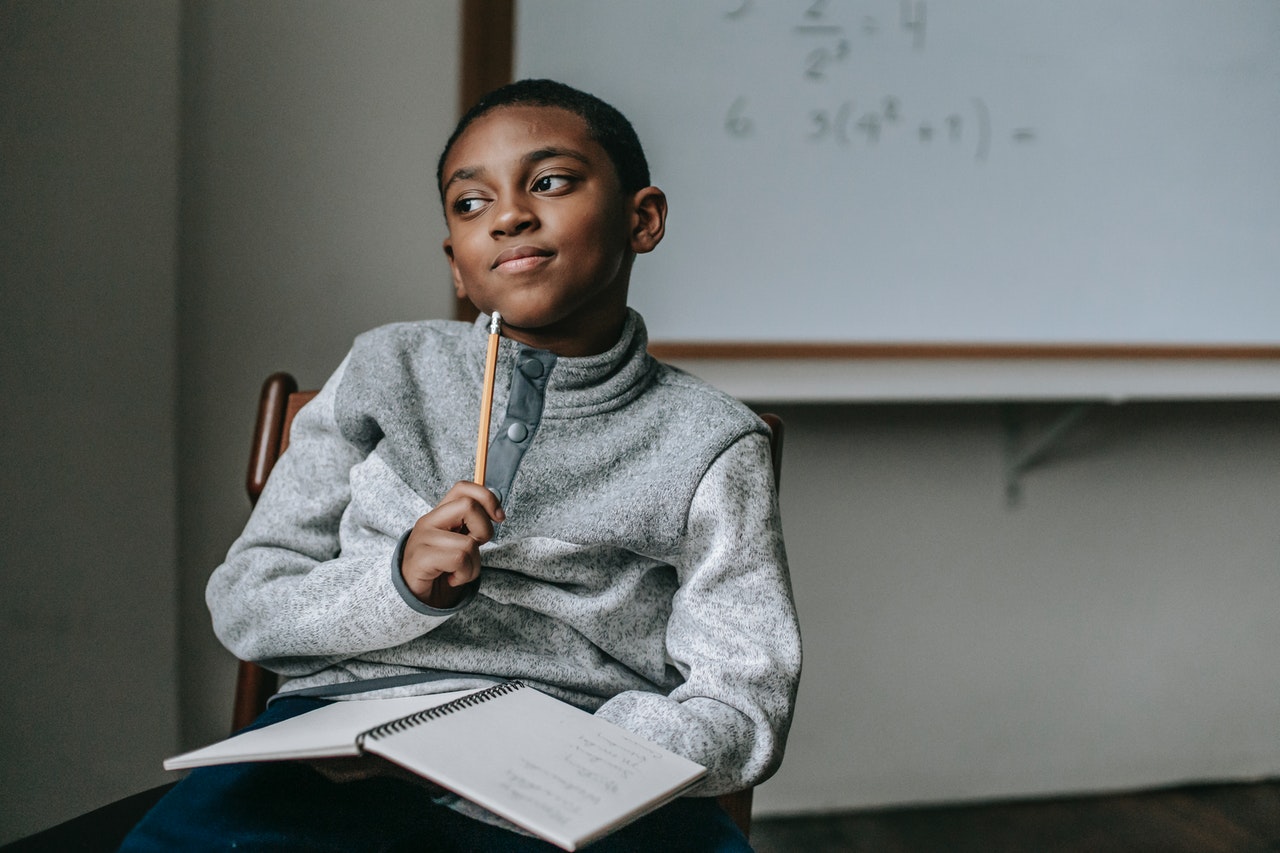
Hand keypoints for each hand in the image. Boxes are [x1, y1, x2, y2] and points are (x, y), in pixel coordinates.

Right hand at [401, 481, 503, 607]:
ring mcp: (423, 539)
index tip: (498, 518)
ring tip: (460, 571)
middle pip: (469, 506)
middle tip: (473, 549)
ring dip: (474, 565)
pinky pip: (459, 560)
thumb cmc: (443, 568)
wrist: (416, 597)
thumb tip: (497, 513)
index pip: (463, 488)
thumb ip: (473, 525)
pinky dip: (464, 575)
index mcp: (440, 514)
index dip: (487, 497)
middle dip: (484, 531)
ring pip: (468, 543)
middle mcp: (429, 521)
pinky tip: (452, 579)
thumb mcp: (460, 542)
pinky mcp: (421, 558)